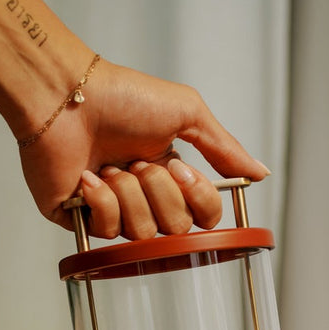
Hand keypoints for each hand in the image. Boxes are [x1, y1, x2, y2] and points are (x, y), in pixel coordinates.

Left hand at [19, 59, 268, 239]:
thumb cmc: (123, 96)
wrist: (68, 95)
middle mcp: (144, 198)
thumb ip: (224, 148)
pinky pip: (106, 232)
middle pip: (176, 229)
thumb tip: (260, 173)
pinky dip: (100, 199)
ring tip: (110, 165)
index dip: (198, 199)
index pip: (204, 217)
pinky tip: (88, 176)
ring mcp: (111, 212)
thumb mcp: (187, 113)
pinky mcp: (79, 221)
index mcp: (171, 177)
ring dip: (129, 193)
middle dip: (159, 192)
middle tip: (137, 161)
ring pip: (142, 234)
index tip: (180, 168)